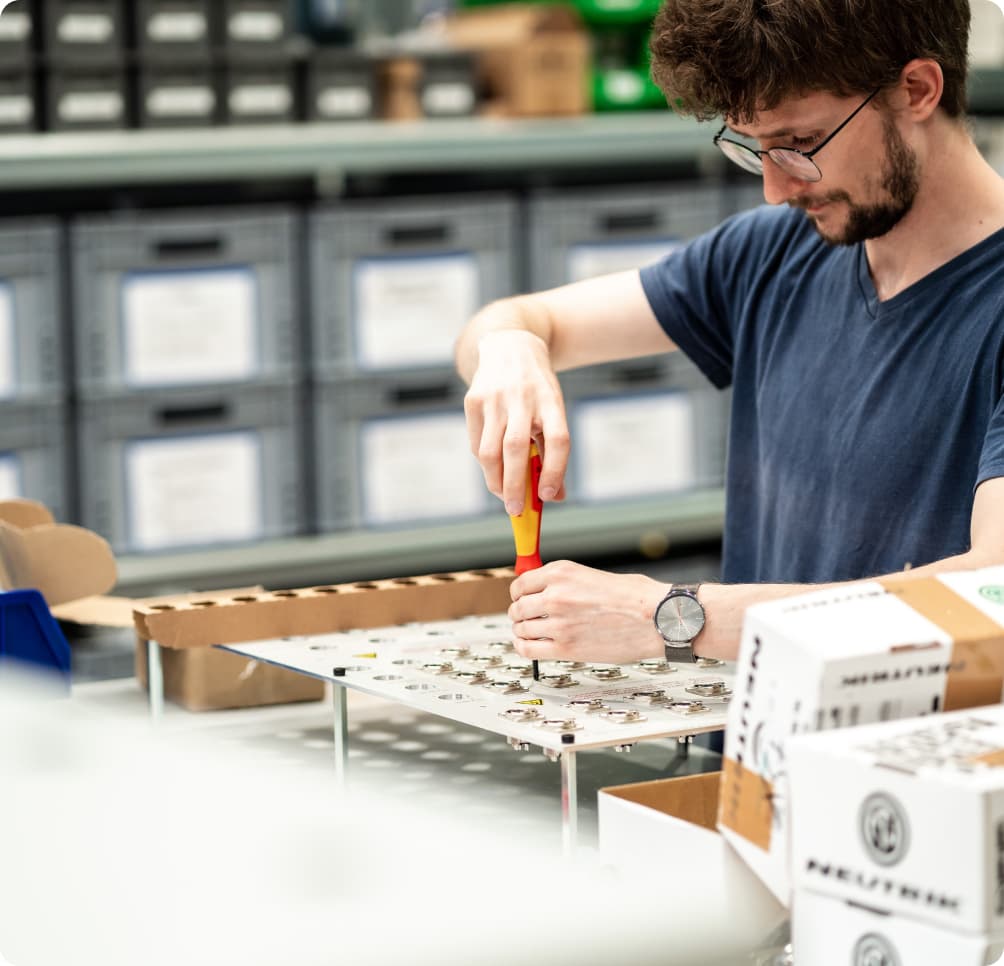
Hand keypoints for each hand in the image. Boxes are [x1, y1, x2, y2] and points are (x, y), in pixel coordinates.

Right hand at [463, 330, 569, 514]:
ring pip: (490, 450)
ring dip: (495, 480)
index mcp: (551, 400)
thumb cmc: (537, 390)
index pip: (558, 440)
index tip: (547, 496)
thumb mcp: (553, 411)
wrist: (510, 346)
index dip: (555, 471)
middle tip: (515, 510)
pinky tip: (492, 467)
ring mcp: (495, 398)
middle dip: (514, 485)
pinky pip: (476, 442)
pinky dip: (485, 462)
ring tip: (503, 495)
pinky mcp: (473, 400)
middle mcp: (523, 397)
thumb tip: (553, 496)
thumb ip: (553, 452)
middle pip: (516, 448)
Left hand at [508, 560, 666, 663]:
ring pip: (521, 628)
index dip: (518, 594)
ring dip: (522, 631)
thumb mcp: (591, 575)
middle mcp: (555, 595)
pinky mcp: (565, 647)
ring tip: (529, 632)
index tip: (521, 599)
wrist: (655, 617)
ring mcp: (558, 623)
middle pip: (518, 607)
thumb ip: (563, 583)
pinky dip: (523, 648)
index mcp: (561, 573)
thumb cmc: (634, 596)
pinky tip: (527, 646)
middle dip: (519, 614)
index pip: (520, 584)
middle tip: (525, 618)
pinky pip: (529, 649)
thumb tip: (543, 592)